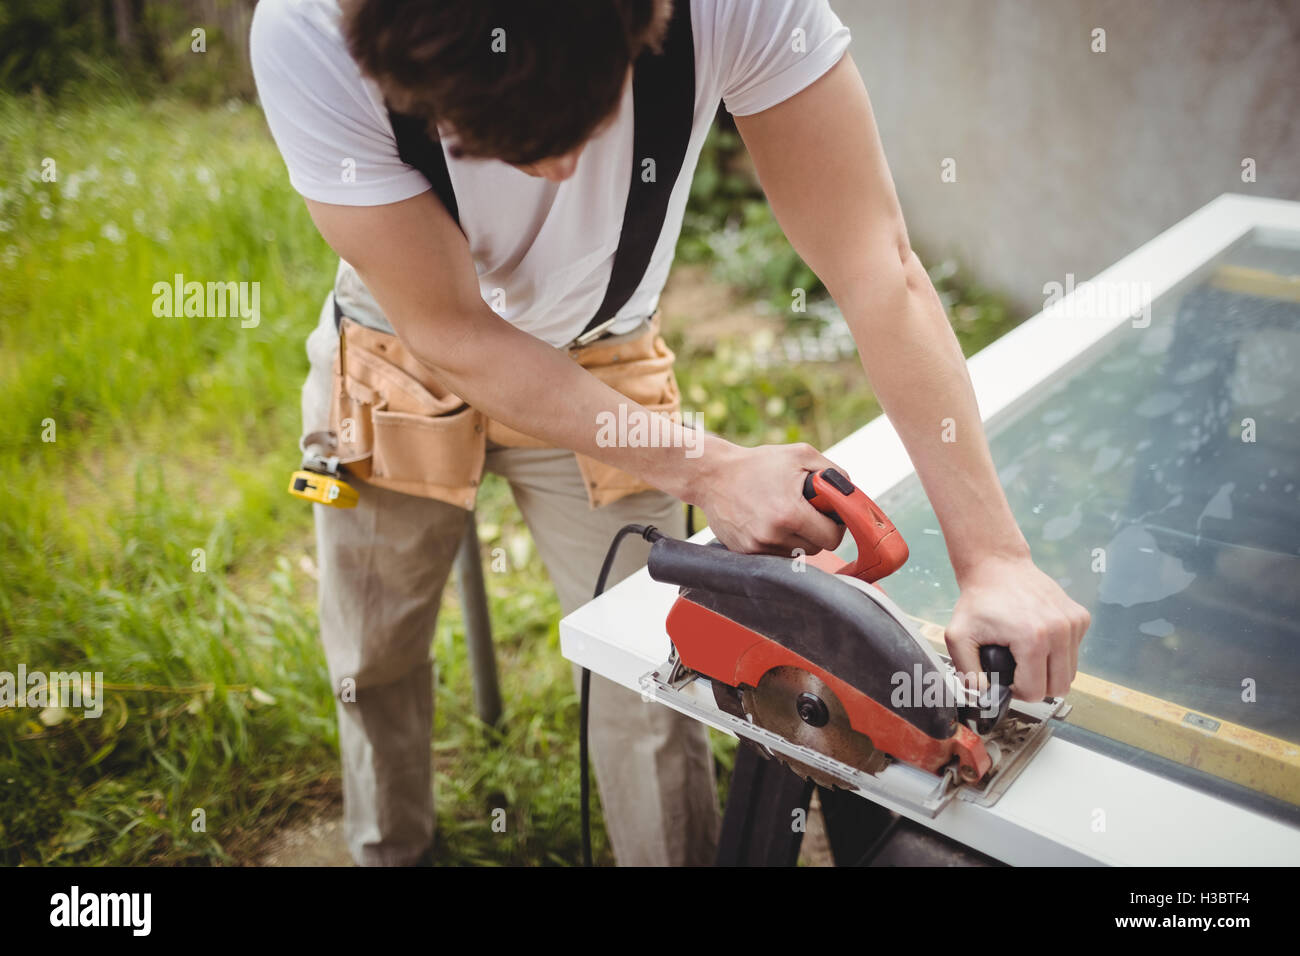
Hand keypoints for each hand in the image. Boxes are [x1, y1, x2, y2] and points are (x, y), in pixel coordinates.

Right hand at [693, 442, 846, 556]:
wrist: (712, 475)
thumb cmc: (757, 463)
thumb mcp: (800, 455)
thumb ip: (834, 473)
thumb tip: (852, 495)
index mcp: (789, 513)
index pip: (832, 538)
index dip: (835, 526)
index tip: (829, 515)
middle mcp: (773, 535)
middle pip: (817, 548)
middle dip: (817, 531)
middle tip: (805, 511)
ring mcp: (758, 547)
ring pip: (798, 554)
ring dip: (798, 538)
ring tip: (784, 514)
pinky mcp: (746, 553)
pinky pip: (777, 556)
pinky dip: (779, 542)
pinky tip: (768, 522)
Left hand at [944, 555, 1089, 700]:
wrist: (998, 566)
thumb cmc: (979, 599)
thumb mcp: (958, 636)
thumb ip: (967, 672)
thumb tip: (983, 696)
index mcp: (1033, 639)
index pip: (1036, 692)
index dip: (1018, 691)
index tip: (1007, 678)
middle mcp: (1059, 631)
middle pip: (1059, 687)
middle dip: (1036, 686)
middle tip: (1017, 671)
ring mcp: (1073, 623)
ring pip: (1070, 673)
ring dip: (1049, 671)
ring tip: (1026, 657)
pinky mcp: (1080, 617)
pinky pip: (1074, 653)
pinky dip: (1058, 654)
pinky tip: (1039, 640)